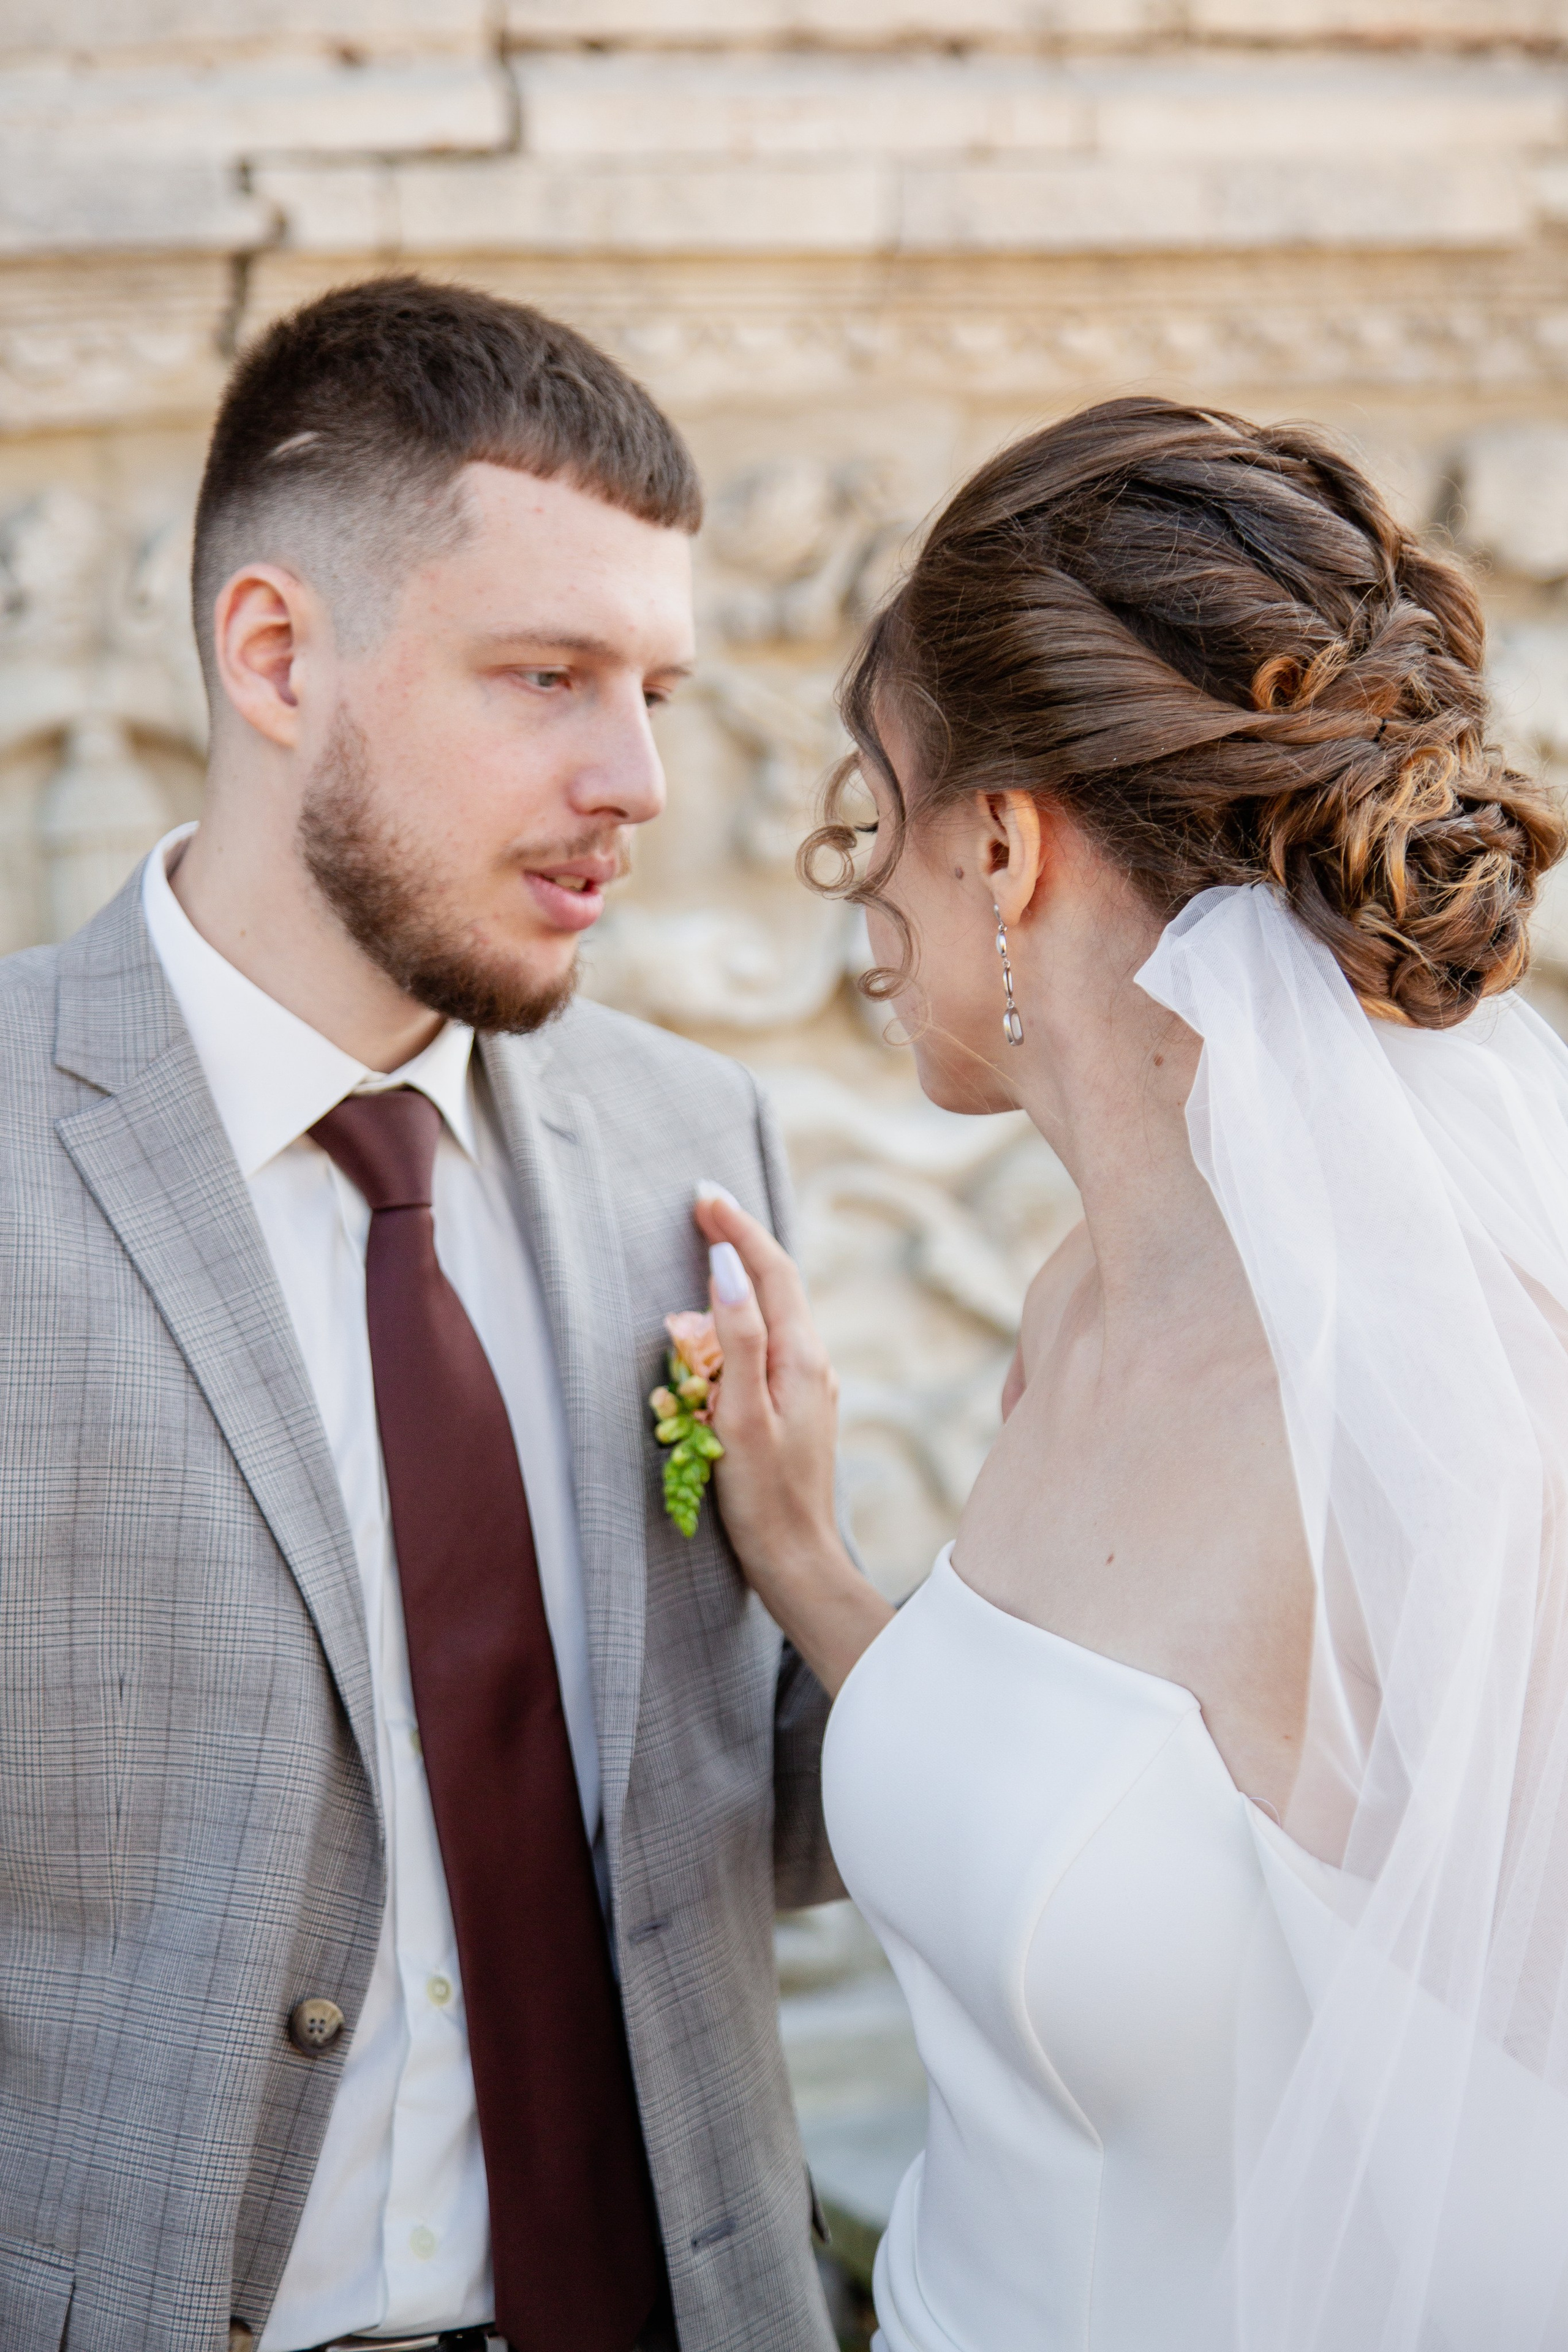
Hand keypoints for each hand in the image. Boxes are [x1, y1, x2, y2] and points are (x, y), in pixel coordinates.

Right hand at [693, 1187, 892, 1695]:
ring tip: (713, 1245)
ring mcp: (809, 1386)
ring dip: (744, 1276)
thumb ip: (735, 1338)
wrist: (797, 1560)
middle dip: (742, 1241)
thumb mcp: (739, 1414)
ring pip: (775, 1313)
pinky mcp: (797, 1408)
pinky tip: (725, 1320)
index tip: (704, 1196)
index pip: (770, 1271)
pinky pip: (770, 1344)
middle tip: (704, 1206)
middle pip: (778, 1284)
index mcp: (801, 1357)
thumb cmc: (763, 1495)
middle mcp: (813, 1363)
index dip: (738, 1229)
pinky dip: (745, 1317)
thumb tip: (727, 1267)